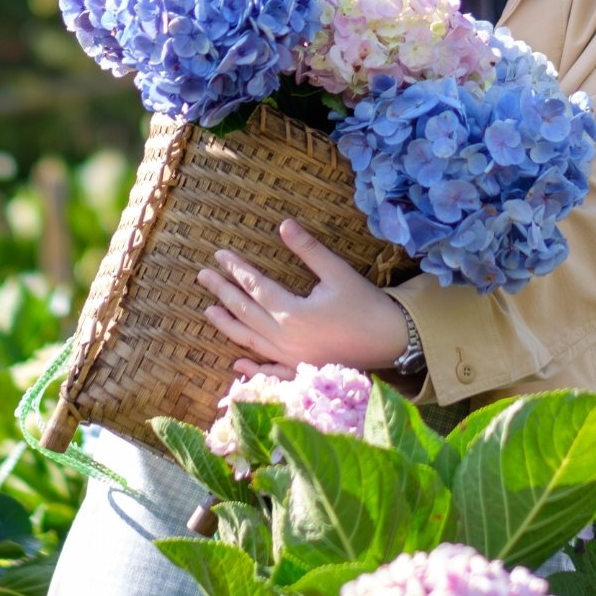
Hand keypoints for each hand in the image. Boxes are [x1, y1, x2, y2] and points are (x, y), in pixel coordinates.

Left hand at [196, 219, 408, 375]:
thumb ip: (309, 250)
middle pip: (244, 312)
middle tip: (203, 276)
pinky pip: (269, 370)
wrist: (393, 342)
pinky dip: (251, 367)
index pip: (254, 287)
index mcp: (292, 313)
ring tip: (208, 310)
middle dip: (222, 292)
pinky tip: (236, 363)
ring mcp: (290, 357)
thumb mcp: (338, 272)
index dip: (235, 270)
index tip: (218, 255)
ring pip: (249, 340)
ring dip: (227, 325)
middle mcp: (284, 338)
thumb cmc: (367, 304)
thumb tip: (284, 224)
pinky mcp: (300, 370)